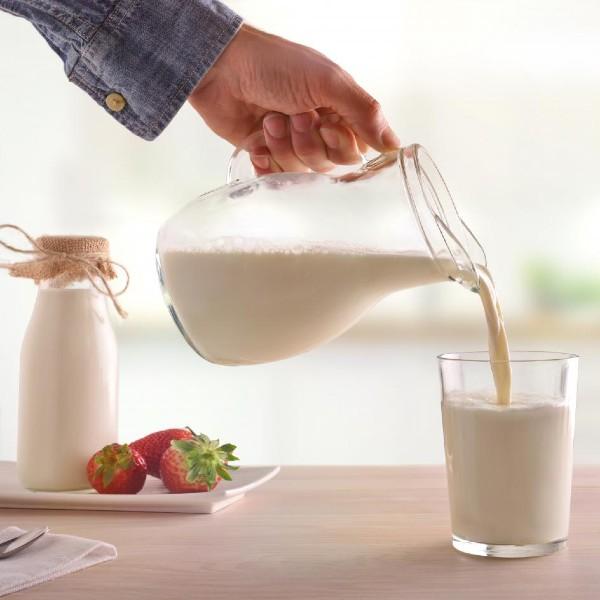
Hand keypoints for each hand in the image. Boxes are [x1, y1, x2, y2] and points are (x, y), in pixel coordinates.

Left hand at [188, 24, 399, 173]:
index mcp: (338, 112)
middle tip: (293, 115)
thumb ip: (364, 113)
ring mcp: (290, 144)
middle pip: (327, 165)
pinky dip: (266, 164)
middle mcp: (317, 131)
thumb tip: (395, 146)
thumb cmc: (275, 65)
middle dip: (308, 143)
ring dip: (283, 146)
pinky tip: (258, 144)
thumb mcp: (328, 81)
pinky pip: (275, 178)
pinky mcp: (265, 155)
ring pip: (300, 172)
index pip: (354, 152)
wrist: (221, 68)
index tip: (324, 121)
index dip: (339, 144)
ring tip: (270, 120)